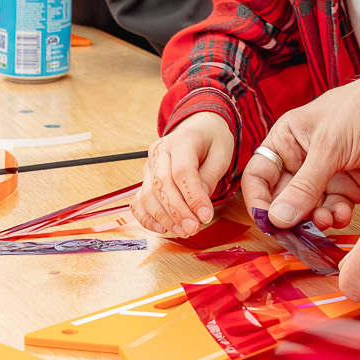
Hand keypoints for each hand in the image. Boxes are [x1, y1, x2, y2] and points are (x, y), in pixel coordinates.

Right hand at [134, 112, 236, 236]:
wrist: (200, 128)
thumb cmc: (213, 141)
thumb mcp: (222, 154)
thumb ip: (210, 177)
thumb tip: (199, 204)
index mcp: (181, 140)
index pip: (182, 172)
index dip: (193, 197)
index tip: (205, 216)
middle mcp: (159, 151)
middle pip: (162, 185)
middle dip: (177, 212)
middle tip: (194, 229)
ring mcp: (149, 165)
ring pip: (147, 195)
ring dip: (164, 218)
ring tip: (184, 231)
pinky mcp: (145, 178)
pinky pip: (138, 201)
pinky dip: (146, 218)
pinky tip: (162, 229)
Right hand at [244, 46, 359, 231]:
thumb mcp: (330, 145)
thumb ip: (304, 184)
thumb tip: (277, 217)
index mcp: (288, 138)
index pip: (259, 174)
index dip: (259, 199)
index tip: (266, 220)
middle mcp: (303, 159)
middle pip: (282, 198)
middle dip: (288, 216)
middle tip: (295, 231)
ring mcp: (327, 176)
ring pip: (308, 209)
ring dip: (313, 219)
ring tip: (325, 218)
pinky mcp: (349, 190)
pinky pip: (333, 212)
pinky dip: (335, 218)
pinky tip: (342, 214)